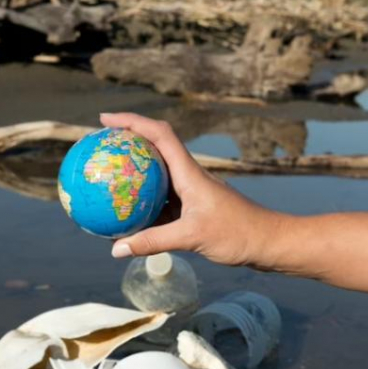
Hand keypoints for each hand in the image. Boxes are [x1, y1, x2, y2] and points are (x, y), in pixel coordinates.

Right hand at [100, 113, 289, 267]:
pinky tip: (124, 218)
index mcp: (190, 172)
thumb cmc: (238, 234)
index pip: (158, 134)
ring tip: (104, 178)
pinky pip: (160, 202)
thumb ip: (153, 242)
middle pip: (153, 148)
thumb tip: (116, 249)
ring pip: (155, 177)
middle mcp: (189, 176)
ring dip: (133, 174)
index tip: (105, 119)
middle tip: (98, 145)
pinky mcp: (193, 209)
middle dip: (126, 142)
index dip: (131, 121)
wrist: (269, 243)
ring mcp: (191, 192)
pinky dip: (142, 205)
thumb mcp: (192, 237)